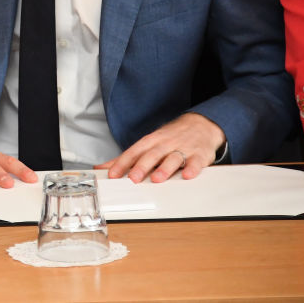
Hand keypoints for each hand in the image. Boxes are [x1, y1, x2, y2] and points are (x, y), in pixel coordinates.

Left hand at [96, 113, 225, 182]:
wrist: (201, 124)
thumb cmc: (170, 137)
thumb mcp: (148, 143)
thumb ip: (126, 158)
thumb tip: (102, 168)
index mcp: (151, 141)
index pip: (134, 151)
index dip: (122, 163)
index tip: (113, 174)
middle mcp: (165, 144)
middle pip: (152, 154)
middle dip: (141, 166)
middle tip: (133, 178)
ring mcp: (183, 149)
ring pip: (173, 158)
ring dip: (165, 168)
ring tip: (157, 179)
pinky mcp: (199, 155)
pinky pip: (196, 162)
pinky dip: (192, 168)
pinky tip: (187, 175)